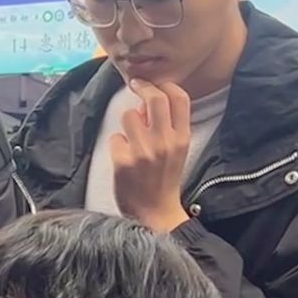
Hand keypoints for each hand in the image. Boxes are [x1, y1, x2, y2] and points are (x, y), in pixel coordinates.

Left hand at [111, 77, 193, 233]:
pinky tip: (124, 160)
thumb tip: (146, 103)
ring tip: (132, 141)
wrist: (155, 213)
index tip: (154, 84)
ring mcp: (143, 152)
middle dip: (142, 87)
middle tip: (135, 85)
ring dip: (128, 124)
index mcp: (182, 138)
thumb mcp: (176, 151)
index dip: (165, 85)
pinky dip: (117, 146)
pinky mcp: (123, 162)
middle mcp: (165, 142)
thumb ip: (166, 126)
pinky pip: (115, 138)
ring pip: (129, 115)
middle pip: (154, 98)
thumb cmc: (164, 179)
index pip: (179, 98)